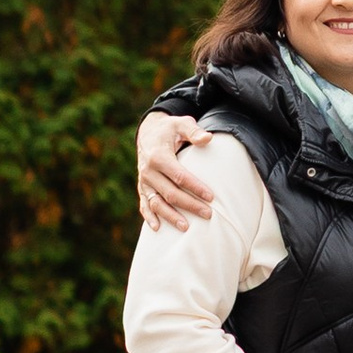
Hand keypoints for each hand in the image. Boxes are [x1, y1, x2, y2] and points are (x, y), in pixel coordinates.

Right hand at [136, 113, 211, 232]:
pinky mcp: (142, 187)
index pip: (179, 176)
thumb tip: (207, 138)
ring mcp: (143, 181)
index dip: (195, 187)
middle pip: (170, 193)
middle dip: (190, 205)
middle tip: (208, 214)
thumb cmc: (170, 129)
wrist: (148, 132)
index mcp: (158, 156)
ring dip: (171, 216)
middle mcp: (148, 171)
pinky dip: (149, 217)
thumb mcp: (182, 124)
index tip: (211, 197)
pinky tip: (157, 229)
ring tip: (186, 228)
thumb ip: (194, 131)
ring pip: (157, 203)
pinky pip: (144, 205)